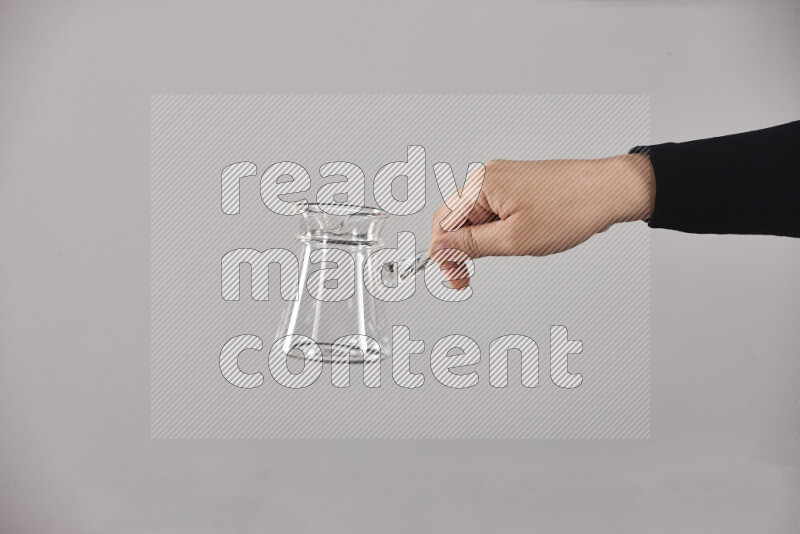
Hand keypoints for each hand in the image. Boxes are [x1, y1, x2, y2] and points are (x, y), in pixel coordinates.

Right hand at [428, 154, 655, 288]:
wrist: (611, 191)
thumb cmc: (571, 209)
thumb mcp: (513, 239)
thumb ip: (470, 245)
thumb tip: (439, 248)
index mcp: (482, 185)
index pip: (444, 222)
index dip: (444, 254)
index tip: (455, 277)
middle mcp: (489, 177)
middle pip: (457, 219)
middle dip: (461, 250)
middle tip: (468, 278)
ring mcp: (505, 180)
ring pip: (477, 218)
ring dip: (482, 242)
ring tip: (508, 253)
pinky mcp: (519, 186)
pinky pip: (496, 212)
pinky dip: (498, 232)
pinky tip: (517, 241)